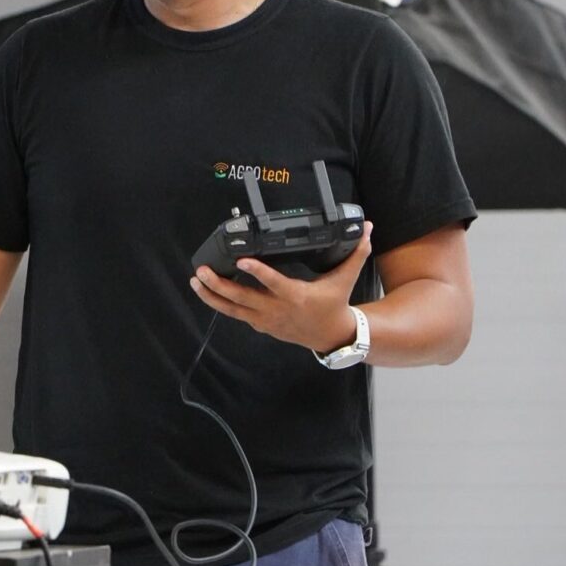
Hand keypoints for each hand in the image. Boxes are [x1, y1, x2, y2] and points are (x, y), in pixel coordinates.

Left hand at [189, 222, 372, 353]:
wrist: (332, 338)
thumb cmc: (335, 305)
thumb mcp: (346, 279)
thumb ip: (356, 252)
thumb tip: (367, 228)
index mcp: (295, 296)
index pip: (273, 282)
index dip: (258, 272)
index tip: (242, 260)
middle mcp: (276, 309)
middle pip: (243, 298)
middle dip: (220, 285)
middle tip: (203, 271)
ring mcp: (266, 320)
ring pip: (233, 309)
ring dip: (212, 296)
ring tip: (197, 281)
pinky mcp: (261, 325)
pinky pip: (236, 314)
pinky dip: (221, 304)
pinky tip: (207, 292)